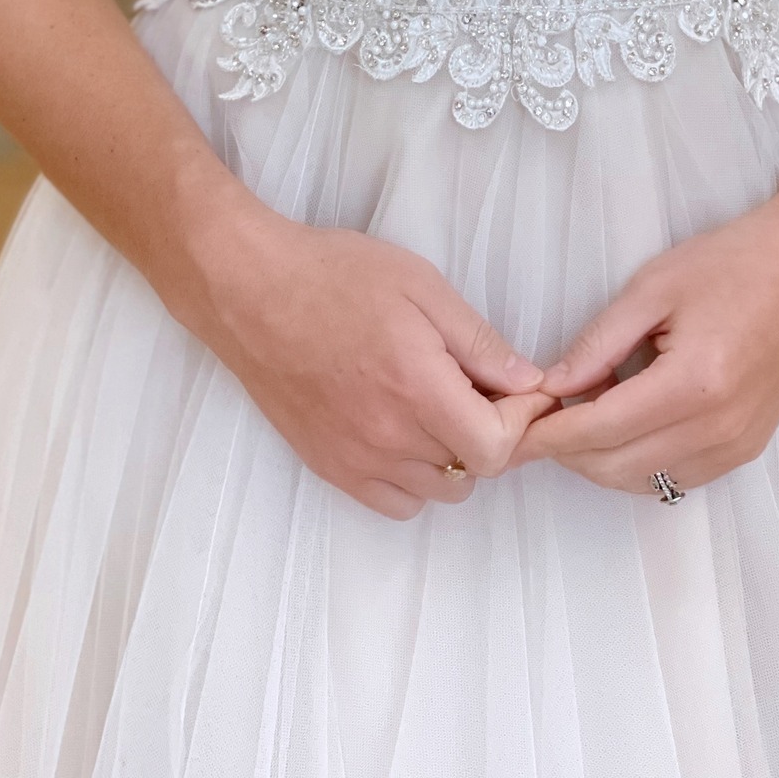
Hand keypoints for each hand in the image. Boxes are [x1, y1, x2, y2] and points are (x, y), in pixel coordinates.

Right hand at [178, 200, 553, 518]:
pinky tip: (406, 432)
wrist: (251, 291)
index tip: (518, 387)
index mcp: (418, 390)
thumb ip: (479, 341)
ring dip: (454, 456)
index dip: (520, 419)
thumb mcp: (422, 286)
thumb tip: (528, 380)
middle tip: (480, 388)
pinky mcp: (329, 467)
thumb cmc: (335, 276)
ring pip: (438, 491)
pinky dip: (414, 479)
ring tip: (440, 405)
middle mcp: (389, 438)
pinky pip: (395, 503)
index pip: (497, 448)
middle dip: (492, 432)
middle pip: (474, 471)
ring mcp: (356, 460)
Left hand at [513, 198, 778, 495]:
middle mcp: (718, 428)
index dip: (547, 435)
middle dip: (566, 450)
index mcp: (693, 384)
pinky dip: (638, 461)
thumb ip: (598, 343)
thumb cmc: (731, 264)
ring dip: (600, 459)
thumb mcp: (653, 288)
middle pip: (616, 467)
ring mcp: (737, 446)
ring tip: (582, 410)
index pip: (600, 431)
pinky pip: (675, 477)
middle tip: (537, 415)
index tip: (509, 432)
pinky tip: (625, 421)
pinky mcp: (747, 449)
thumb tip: (551, 387)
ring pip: (643, 480)